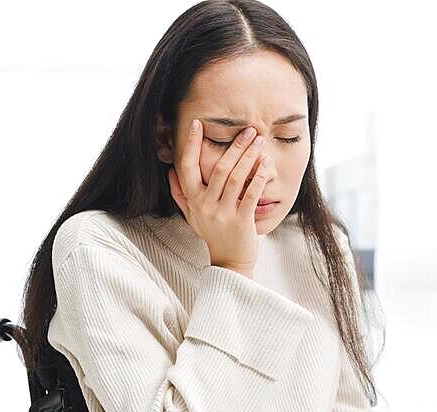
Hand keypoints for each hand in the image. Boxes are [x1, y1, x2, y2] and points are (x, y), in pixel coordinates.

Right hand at [167, 120, 275, 276]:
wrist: (229, 262)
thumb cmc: (212, 235)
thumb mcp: (191, 215)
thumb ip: (180, 194)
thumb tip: (169, 171)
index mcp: (193, 200)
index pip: (187, 166)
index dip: (192, 144)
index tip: (198, 124)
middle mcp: (205, 205)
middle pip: (219, 168)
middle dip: (235, 146)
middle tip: (249, 131)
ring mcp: (223, 214)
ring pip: (236, 178)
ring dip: (249, 157)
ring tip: (260, 142)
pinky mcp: (241, 221)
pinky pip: (251, 194)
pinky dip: (259, 177)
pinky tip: (266, 165)